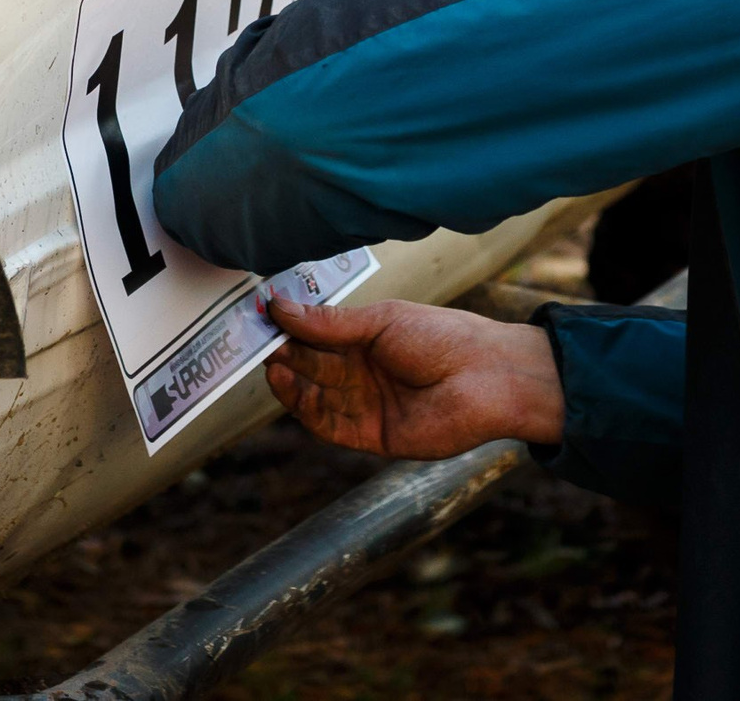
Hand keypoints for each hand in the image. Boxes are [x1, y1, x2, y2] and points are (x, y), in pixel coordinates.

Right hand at [262, 297, 564, 459]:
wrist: (488, 378)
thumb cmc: (443, 337)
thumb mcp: (381, 321)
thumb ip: (329, 323)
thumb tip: (279, 305)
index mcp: (368, 339)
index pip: (318, 334)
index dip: (289, 326)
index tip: (259, 313)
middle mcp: (364, 372)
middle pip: (311, 364)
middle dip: (283, 351)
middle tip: (251, 338)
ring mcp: (366, 404)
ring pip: (314, 395)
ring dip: (288, 379)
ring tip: (266, 359)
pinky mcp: (371, 434)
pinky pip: (328, 424)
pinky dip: (304, 407)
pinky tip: (285, 383)